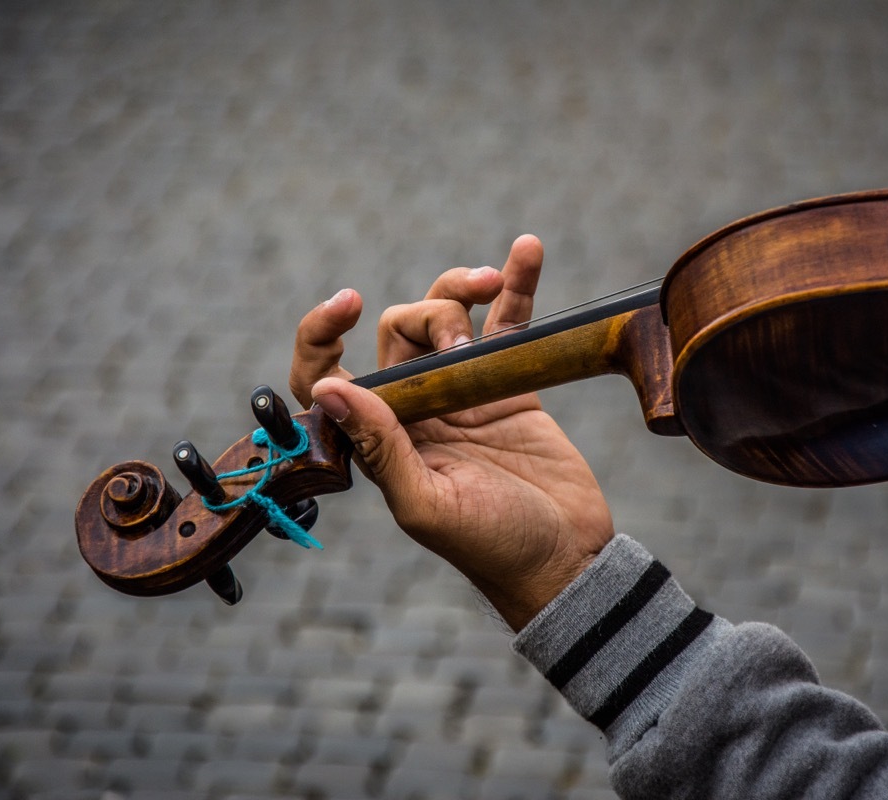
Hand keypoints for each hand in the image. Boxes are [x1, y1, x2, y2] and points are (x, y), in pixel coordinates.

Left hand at [289, 235, 613, 629]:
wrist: (566, 557)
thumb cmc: (493, 548)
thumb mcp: (427, 504)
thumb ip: (379, 447)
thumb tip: (329, 387)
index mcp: (379, 439)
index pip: (329, 376)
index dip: (322, 335)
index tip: (348, 304)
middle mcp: (415, 409)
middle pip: (399, 330)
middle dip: (428, 318)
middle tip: (464, 353)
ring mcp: (464, 392)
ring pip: (446, 316)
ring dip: (462, 288)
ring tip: (492, 284)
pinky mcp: (511, 384)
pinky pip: (508, 323)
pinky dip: (516, 284)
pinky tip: (527, 250)